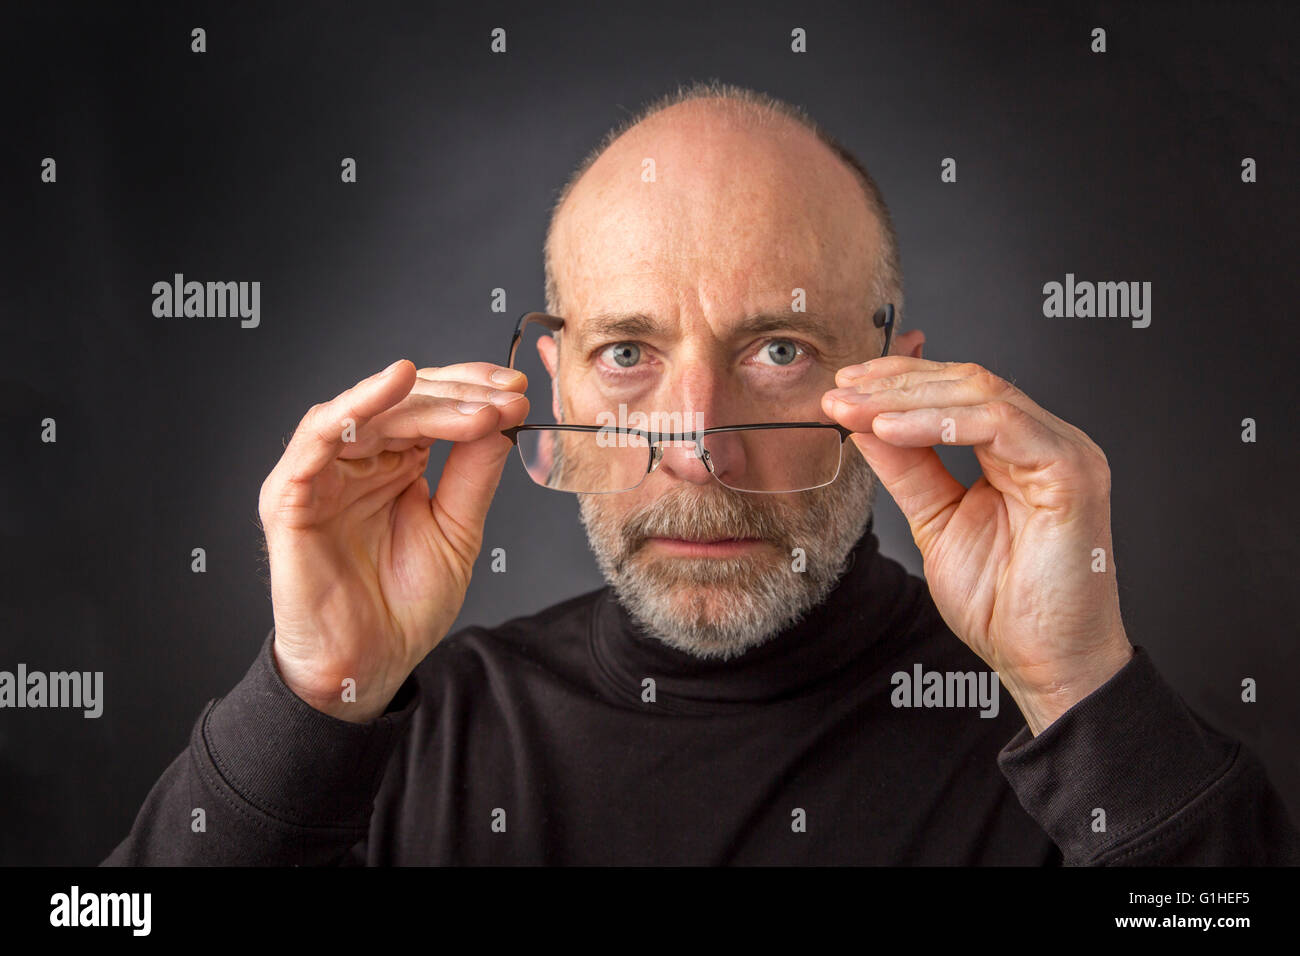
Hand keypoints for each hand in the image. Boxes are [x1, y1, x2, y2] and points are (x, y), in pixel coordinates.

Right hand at [258, 359, 527, 721]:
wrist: (368, 666)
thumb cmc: (403, 606)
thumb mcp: (457, 530)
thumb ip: (474, 473)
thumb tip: (503, 418)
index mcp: (392, 465)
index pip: (429, 408)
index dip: (472, 391)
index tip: (518, 391)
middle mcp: (355, 462)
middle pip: (403, 402)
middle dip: (460, 394)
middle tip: (507, 397)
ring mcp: (322, 475)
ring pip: (369, 412)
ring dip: (427, 402)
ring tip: (476, 406)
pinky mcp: (291, 495)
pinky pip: (318, 436)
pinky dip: (357, 405)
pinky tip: (396, 384)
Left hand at [823, 357, 1132, 734]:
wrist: (1043, 662)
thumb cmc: (1004, 604)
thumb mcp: (934, 520)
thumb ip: (907, 469)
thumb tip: (865, 424)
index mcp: (1017, 450)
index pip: (956, 391)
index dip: (899, 382)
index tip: (843, 390)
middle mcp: (1044, 441)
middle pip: (966, 382)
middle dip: (895, 383)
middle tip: (840, 392)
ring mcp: (1063, 450)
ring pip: (980, 393)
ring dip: (908, 398)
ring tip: (857, 409)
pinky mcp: (1071, 470)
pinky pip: (1000, 424)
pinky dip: (941, 422)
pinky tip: (893, 429)